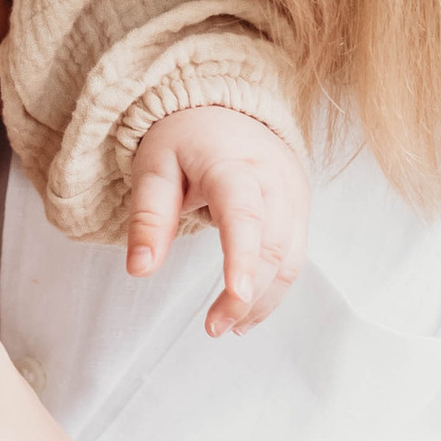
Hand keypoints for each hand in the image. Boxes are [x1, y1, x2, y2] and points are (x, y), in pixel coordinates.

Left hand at [123, 107, 308, 332]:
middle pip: (272, 244)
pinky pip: (296, 256)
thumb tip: (140, 269)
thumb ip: (148, 219)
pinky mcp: (301, 207)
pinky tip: (250, 310)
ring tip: (230, 326)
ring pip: (290, 257)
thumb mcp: (153, 170)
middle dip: (248, 294)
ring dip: (265, 299)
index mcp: (232, 163)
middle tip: (214, 328)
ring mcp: (293, 193)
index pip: (243, 213)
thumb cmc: (184, 141)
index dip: (242, 256)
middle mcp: (273, 178)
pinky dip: (276, 288)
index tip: (237, 295)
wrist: (223, 112)